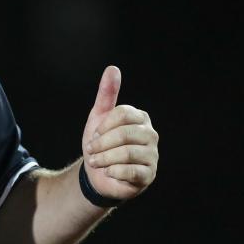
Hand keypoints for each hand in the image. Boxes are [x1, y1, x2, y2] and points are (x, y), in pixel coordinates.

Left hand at [81, 65, 158, 200]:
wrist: (98, 175)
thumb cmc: (101, 144)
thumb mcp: (99, 117)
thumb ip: (107, 94)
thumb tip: (113, 68)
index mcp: (140, 119)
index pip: (123, 113)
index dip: (104, 125)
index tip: (94, 135)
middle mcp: (150, 135)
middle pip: (124, 133)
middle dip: (102, 143)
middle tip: (90, 150)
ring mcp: (152, 156)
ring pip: (127, 153)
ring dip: (104, 158)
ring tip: (96, 162)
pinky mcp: (149, 175)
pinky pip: (132, 171)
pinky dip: (114, 171)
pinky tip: (108, 172)